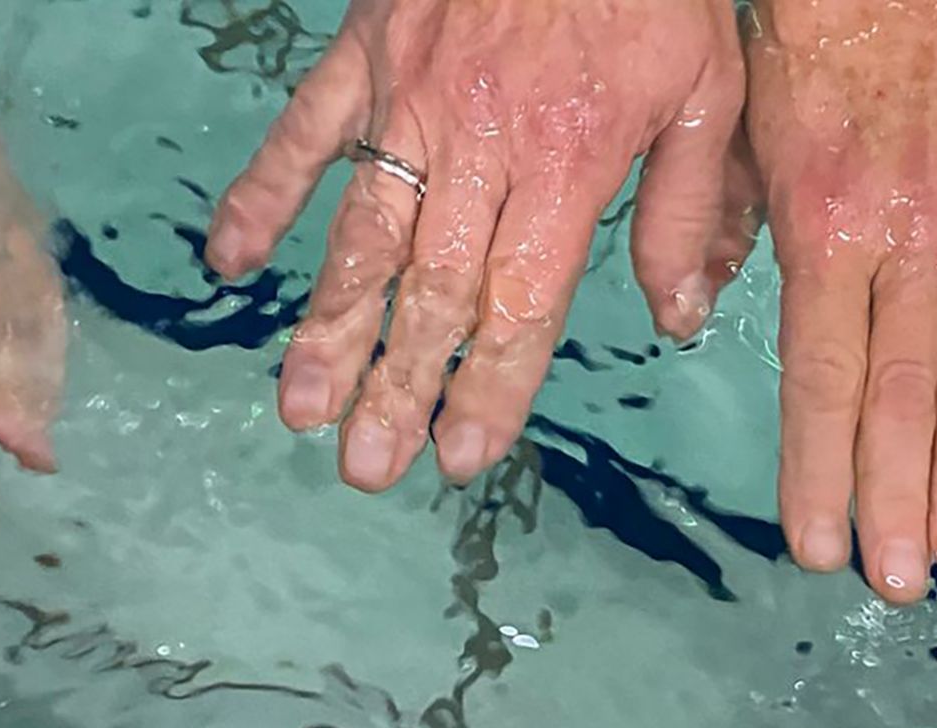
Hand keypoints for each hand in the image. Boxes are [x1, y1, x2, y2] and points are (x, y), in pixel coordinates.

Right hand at [206, 0, 743, 489]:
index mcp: (567, 160)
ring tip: (301, 406)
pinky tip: (229, 261)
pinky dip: (260, 195)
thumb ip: (683, 208)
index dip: (488, 384)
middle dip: (395, 385)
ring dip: (328, 325)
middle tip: (366, 466)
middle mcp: (480, 143)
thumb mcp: (707, 85)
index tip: (460, 455)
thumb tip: (678, 318)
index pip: (521, 300)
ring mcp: (410, 98)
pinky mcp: (366, 51)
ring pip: (361, 231)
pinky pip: (302, 131)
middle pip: (431, 288)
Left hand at [745, 0, 936, 600]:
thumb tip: (685, 313)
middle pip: (904, 399)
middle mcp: (909, 243)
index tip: (819, 546)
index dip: (820, 471)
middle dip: (899, 502)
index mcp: (828, 230)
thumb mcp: (729, 124)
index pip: (823, 382)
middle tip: (897, 584)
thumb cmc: (809, 34)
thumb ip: (706, 227)